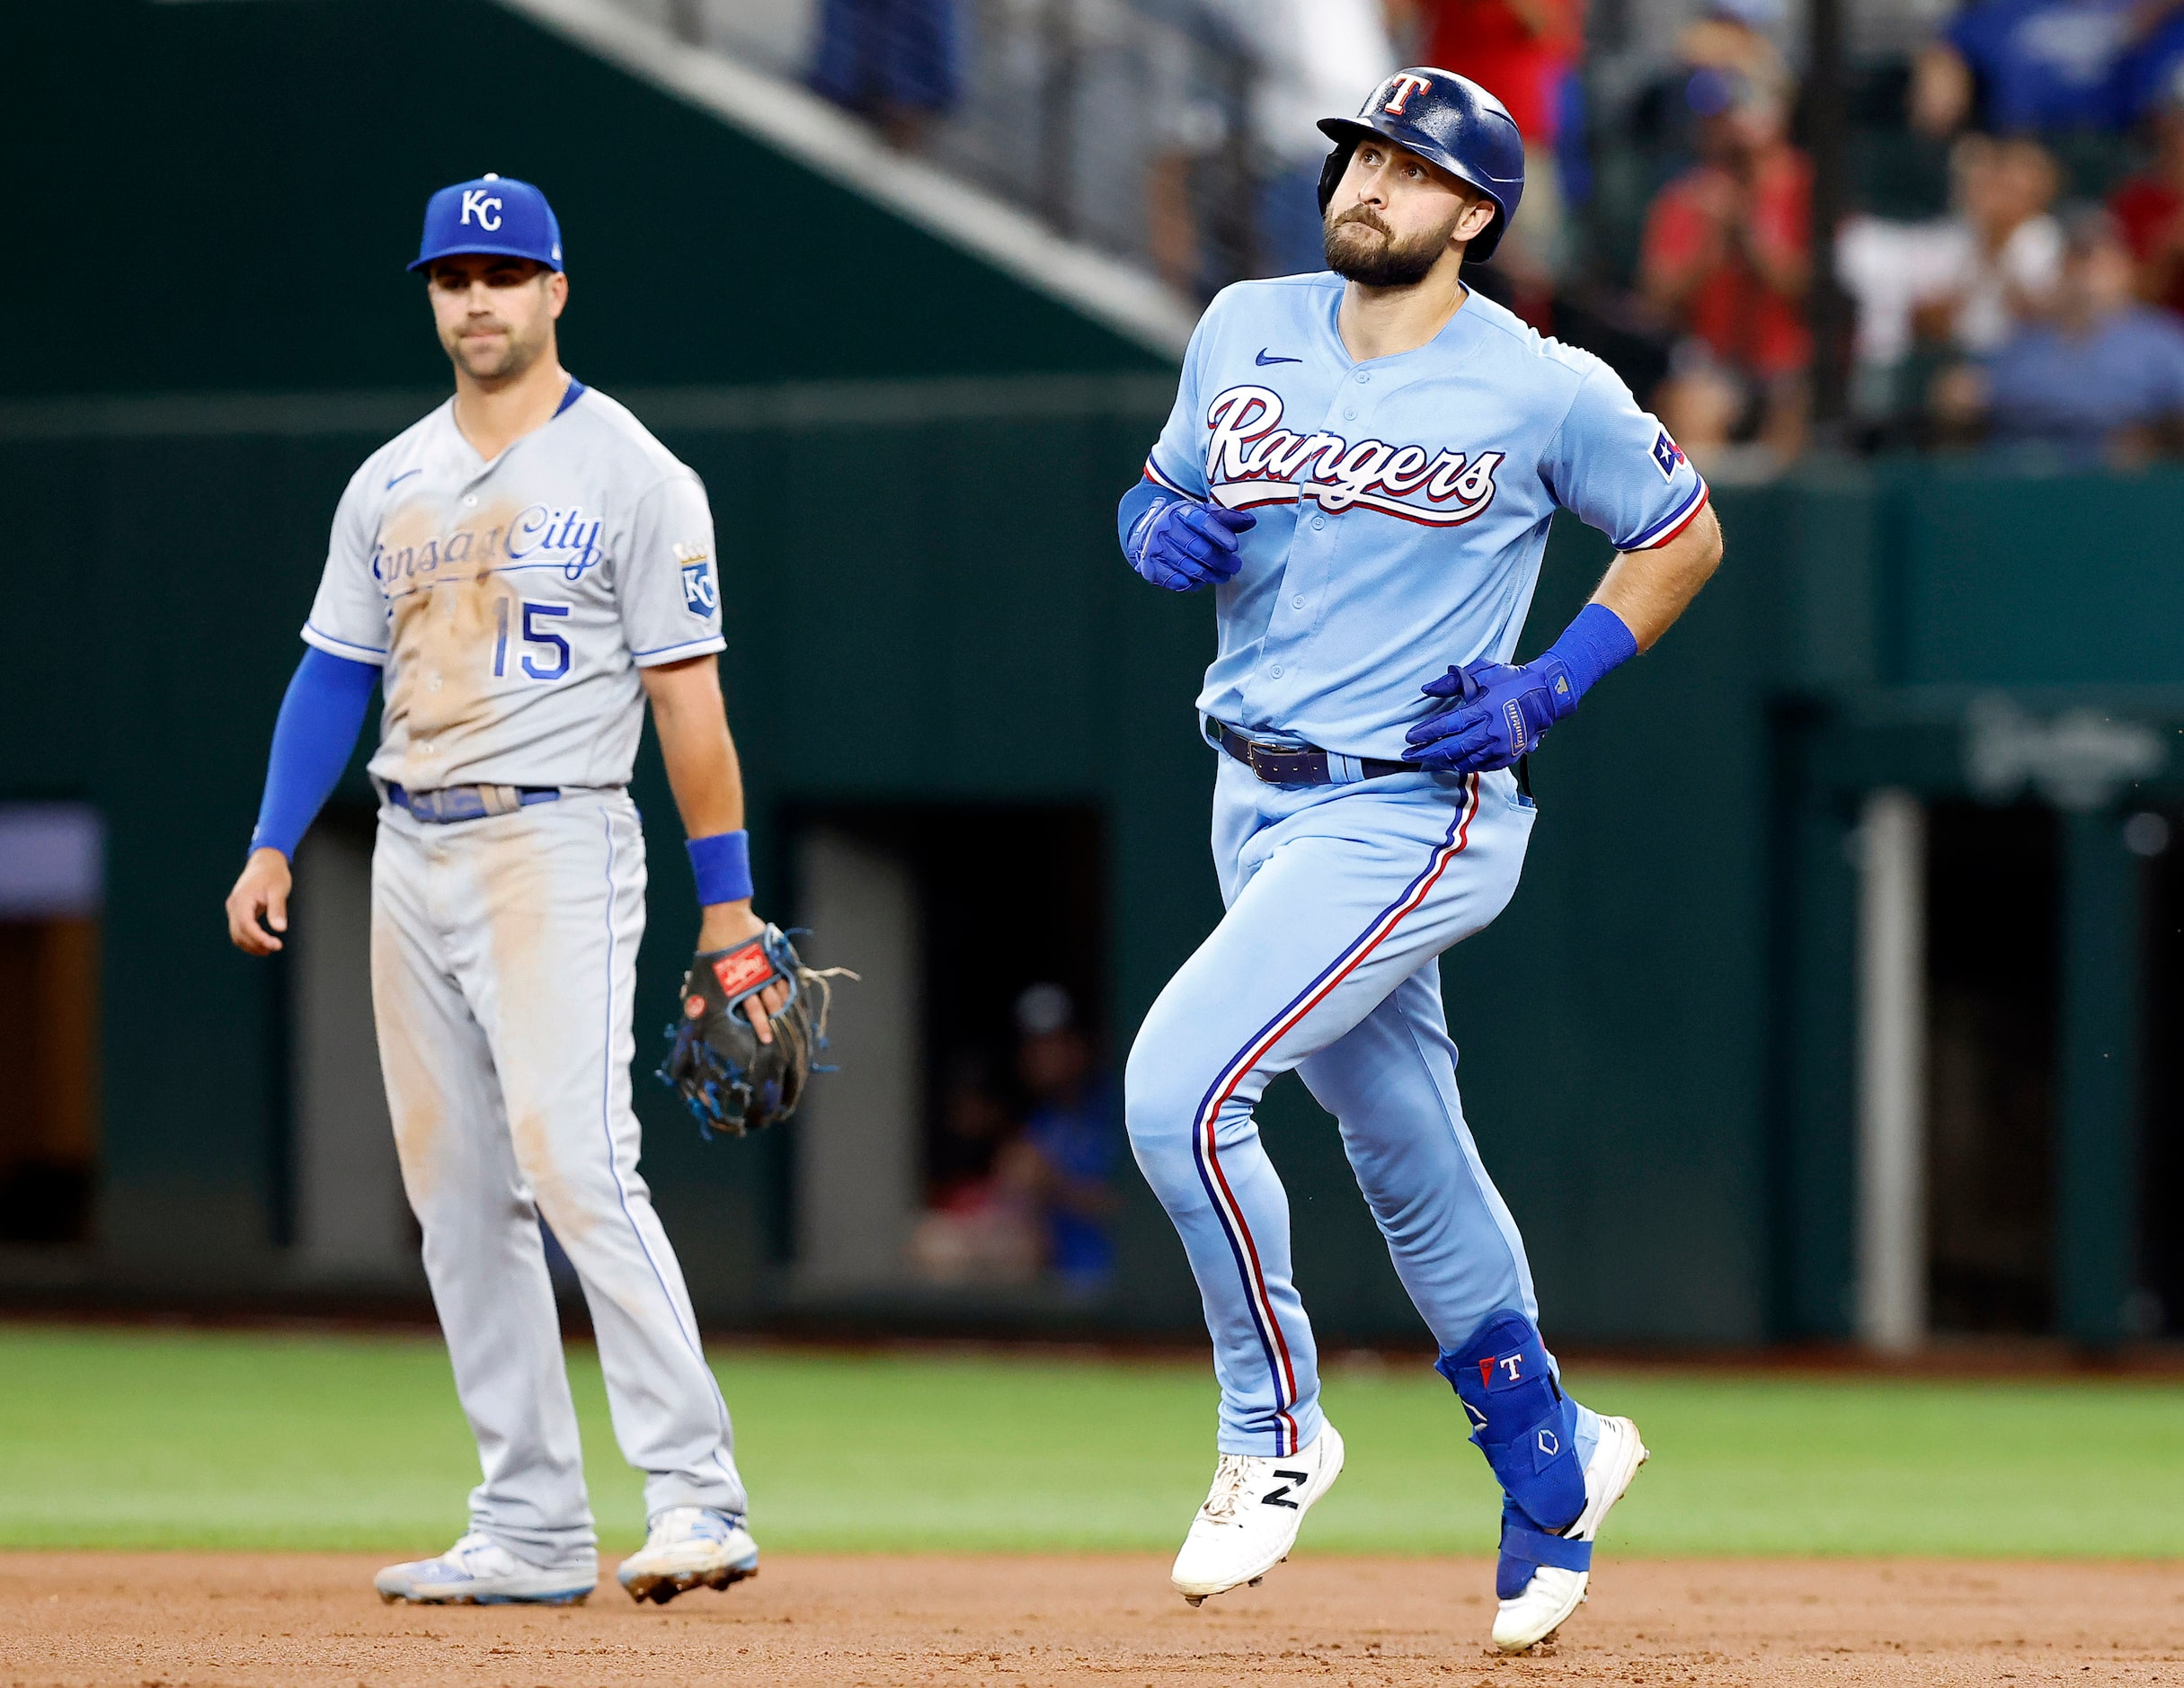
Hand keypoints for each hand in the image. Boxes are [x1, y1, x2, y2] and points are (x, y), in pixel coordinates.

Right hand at [226, 847, 292, 954]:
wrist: (266, 861)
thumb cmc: (274, 874)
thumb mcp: (279, 889)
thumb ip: (278, 909)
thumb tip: (280, 929)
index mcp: (242, 899)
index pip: (246, 925)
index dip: (259, 938)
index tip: (275, 945)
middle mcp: (234, 905)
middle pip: (239, 933)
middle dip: (256, 944)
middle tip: (276, 947)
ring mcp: (234, 908)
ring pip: (236, 934)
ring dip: (251, 944)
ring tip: (269, 949)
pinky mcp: (238, 910)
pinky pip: (239, 929)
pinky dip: (248, 938)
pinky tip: (262, 942)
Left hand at [698, 900, 790, 1043]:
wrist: (727, 918)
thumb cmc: (712, 945)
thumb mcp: (701, 971)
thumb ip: (699, 992)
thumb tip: (691, 1008)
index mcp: (737, 987)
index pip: (752, 1013)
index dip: (760, 1027)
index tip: (766, 1039)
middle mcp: (754, 981)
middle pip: (768, 1006)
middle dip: (773, 1023)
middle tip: (776, 1036)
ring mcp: (767, 968)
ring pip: (779, 992)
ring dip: (783, 1006)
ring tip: (786, 1017)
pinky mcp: (774, 957)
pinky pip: (785, 976)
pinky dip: (788, 987)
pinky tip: (790, 994)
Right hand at [1128, 498, 1254, 590]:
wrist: (1148, 530)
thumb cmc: (1184, 524)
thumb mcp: (1203, 514)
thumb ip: (1226, 518)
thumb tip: (1250, 521)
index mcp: (1182, 512)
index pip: (1202, 521)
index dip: (1219, 534)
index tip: (1234, 547)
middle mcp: (1167, 528)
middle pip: (1197, 548)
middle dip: (1220, 561)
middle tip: (1235, 567)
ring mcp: (1156, 548)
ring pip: (1187, 567)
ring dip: (1209, 575)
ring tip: (1222, 576)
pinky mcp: (1150, 566)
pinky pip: (1173, 580)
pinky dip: (1189, 583)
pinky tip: (1200, 582)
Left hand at [1404, 655, 1577, 772]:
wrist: (1547, 696)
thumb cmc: (1512, 681)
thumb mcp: (1483, 671)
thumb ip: (1453, 681)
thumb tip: (1427, 689)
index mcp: (1485, 708)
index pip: (1448, 724)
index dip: (1427, 733)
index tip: (1410, 737)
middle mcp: (1492, 731)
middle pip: (1453, 748)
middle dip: (1427, 753)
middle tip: (1409, 755)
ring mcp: (1501, 746)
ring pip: (1464, 760)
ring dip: (1442, 762)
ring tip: (1425, 760)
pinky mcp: (1508, 756)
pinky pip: (1479, 766)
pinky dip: (1462, 765)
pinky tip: (1449, 763)